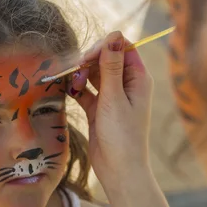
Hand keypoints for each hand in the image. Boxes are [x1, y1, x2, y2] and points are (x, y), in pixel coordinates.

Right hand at [67, 31, 153, 186]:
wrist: (119, 169)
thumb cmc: (122, 135)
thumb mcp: (114, 98)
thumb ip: (111, 68)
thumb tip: (112, 37)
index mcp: (138, 78)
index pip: (122, 47)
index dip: (105, 46)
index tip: (87, 56)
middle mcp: (126, 84)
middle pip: (105, 58)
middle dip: (88, 60)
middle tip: (74, 70)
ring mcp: (111, 96)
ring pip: (93, 74)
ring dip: (81, 75)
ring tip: (74, 85)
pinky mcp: (98, 109)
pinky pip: (86, 90)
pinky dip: (77, 88)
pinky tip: (69, 90)